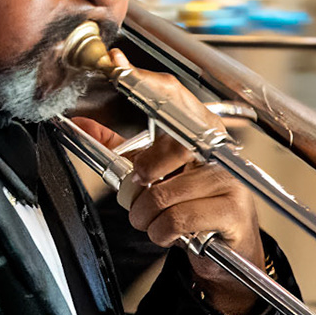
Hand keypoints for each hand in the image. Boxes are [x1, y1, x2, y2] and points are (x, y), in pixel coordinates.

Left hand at [69, 60, 265, 314]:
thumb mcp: (158, 174)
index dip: (146, 80)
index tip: (118, 65)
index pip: (174, 96)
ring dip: (146, 216)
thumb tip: (83, 125)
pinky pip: (178, 219)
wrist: (230, 249)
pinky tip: (169, 233)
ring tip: (152, 221)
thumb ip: (122, 150)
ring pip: (165, 194)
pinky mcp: (232, 209)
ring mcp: (229, 179)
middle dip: (143, 174)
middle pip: (171, 146)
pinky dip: (161, 232)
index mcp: (202, 133)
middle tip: (138, 191)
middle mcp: (220, 151)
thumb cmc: (194, 207)